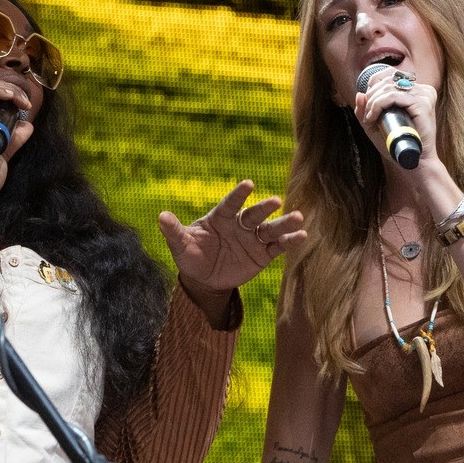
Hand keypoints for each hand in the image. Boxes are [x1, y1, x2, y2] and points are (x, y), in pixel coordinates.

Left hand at [159, 180, 306, 301]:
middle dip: (265, 208)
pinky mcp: (263, 254)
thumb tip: (161, 216)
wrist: (204, 278)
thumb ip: (174, 231)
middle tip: (276, 201)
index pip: (230, 204)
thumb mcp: (180, 245)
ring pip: (270, 228)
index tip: (248, 184)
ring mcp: (253, 239)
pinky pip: (278, 246)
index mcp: (220, 218)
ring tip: (298, 217)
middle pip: (254, 214)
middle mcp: (239, 225)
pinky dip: (289, 242)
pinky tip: (302, 235)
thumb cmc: (191, 256)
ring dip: (284, 223)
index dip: (238, 195)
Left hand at [353, 68, 439, 172]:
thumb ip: (366, 110)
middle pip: (387, 80)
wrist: (413, 159)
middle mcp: (422, 89)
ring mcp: (424, 95)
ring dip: (373, 102)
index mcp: (415, 90)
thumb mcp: (375, 124)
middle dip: (371, 96)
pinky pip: (394, 96)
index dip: (373, 83)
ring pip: (388, 88)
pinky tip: (373, 118)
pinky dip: (379, 105)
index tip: (368, 102)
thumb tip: (359, 94)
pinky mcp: (423, 103)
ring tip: (369, 118)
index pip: (390, 74)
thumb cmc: (396, 143)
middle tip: (367, 114)